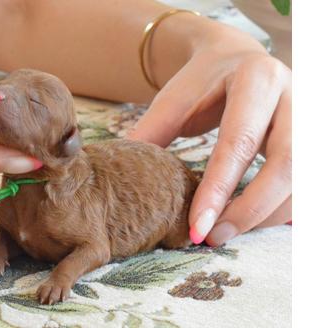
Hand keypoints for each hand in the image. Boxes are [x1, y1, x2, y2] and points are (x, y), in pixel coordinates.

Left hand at [127, 23, 290, 245]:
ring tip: (224, 232)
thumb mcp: (173, 99)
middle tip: (213, 237)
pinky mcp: (308, 139)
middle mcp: (293, 96)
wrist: (235, 59)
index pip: (239, 142)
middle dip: (250, 210)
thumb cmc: (202, 81)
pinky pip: (303, 185)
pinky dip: (279, 209)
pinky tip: (250, 221)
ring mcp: (307, 118)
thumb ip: (151, 133)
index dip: (219, 190)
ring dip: (266, 215)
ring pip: (300, 181)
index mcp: (255, 80)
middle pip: (286, 165)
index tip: (197, 228)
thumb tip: (125, 177)